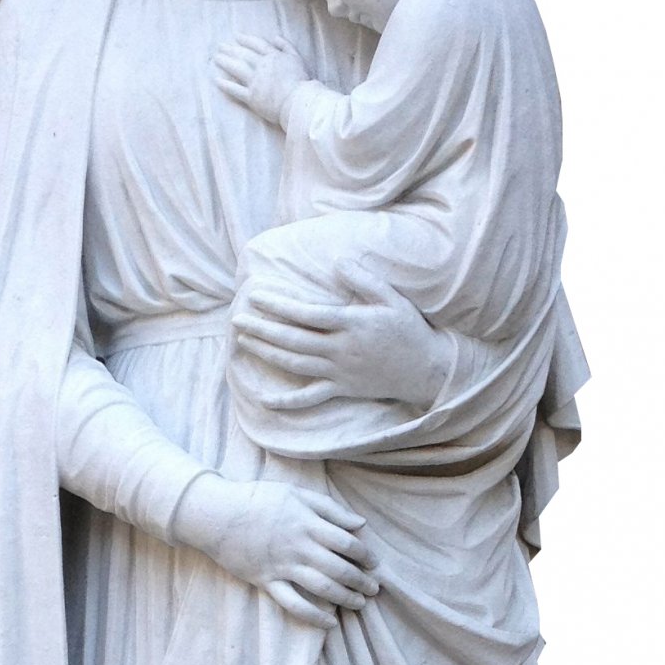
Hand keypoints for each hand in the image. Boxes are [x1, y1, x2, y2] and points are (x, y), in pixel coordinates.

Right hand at [172, 474, 377, 628]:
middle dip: (361, 581)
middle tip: (374, 588)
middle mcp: (299, 547)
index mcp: (308, 523)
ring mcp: (283, 566)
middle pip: (339, 568)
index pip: (347, 542)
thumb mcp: (295, 493)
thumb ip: (329, 508)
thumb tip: (360, 523)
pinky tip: (330, 622)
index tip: (374, 563)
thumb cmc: (257, 499)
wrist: (216, 514)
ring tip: (359, 604)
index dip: (365, 555)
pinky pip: (294, 603)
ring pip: (322, 588)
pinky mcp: (267, 581)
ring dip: (345, 598)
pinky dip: (313, 615)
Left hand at [213, 34, 309, 126]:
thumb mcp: (297, 58)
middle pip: (243, 55)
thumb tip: (275, 37)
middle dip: (231, 49)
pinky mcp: (251, 97)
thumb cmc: (301, 81)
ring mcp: (255, 82)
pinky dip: (225, 85)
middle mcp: (262, 66)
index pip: (256, 44)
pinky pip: (235, 90)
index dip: (246, 40)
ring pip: (237, 69)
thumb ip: (286, 46)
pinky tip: (217, 80)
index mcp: (273, 56)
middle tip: (220, 46)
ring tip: (216, 58)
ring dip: (225, 62)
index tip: (236, 36)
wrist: (298, 101)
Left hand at [233, 265, 451, 412]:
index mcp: (351, 324)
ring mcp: (339, 372)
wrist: (426, 369)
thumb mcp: (392, 298)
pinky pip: (311, 399)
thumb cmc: (409, 329)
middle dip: (263, 329)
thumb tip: (339, 262)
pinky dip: (287, 402)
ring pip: (296, 364)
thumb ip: (364, 280)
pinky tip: (265, 400)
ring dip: (267, 353)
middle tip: (237, 318)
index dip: (279, 305)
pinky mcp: (343, 390)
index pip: (307, 314)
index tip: (257, 295)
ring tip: (244, 341)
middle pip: (293, 339)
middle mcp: (340, 350)